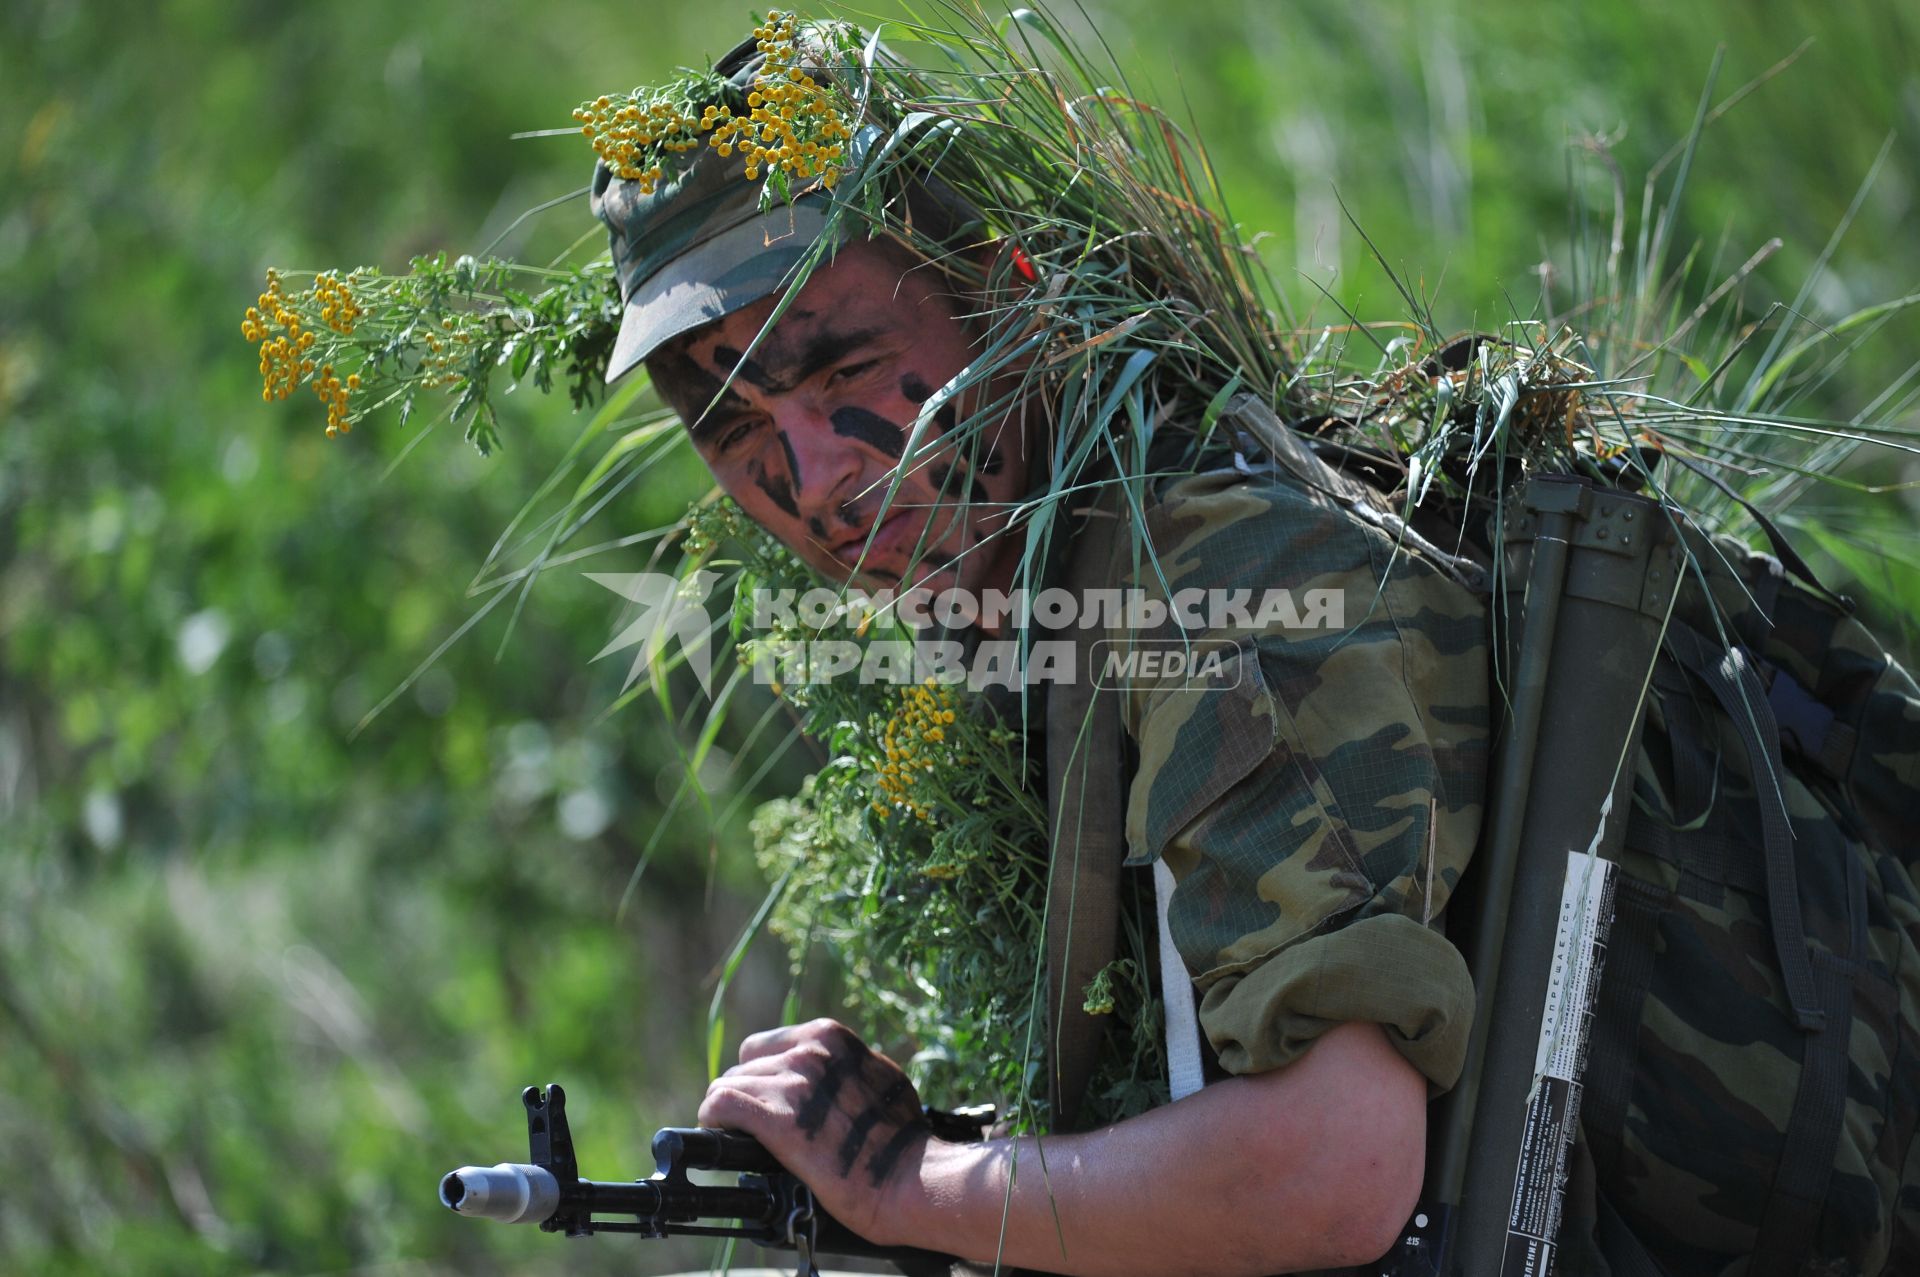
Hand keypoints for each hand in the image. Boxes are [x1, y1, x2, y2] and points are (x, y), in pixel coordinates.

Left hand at [697, 1018, 929, 1241]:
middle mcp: (809, 1052)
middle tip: (756, 1128)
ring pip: (729, 1085)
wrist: (914, 1179)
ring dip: (732, 1113)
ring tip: (742, 1138)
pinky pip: (721, 1104)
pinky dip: (714, 1118)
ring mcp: (793, 1083)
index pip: (766, 1047)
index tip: (765, 1101)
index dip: (761, 1077)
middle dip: (748, 1096)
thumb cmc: (904, 1141)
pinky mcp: (777, 1119)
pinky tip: (721, 1134)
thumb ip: (843, 1071)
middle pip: (745, 1066)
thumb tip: (823, 1081)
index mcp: (830, 1038)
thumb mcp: (880, 1080)